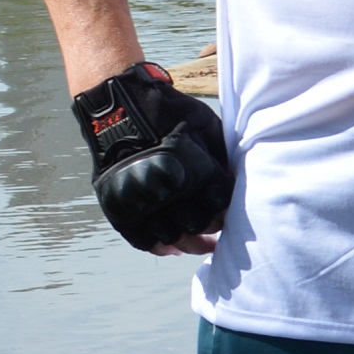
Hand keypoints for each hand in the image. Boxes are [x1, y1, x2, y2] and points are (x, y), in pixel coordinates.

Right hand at [70, 62, 231, 254]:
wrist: (116, 105)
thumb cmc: (167, 112)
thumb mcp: (205, 124)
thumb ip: (222, 155)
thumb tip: (237, 180)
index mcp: (189, 168)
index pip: (218, 204)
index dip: (225, 210)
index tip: (225, 210)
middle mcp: (163, 187)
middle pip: (197, 225)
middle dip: (210, 228)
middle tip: (216, 230)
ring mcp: (139, 199)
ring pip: (171, 237)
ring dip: (189, 243)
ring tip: (201, 244)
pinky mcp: (118, 206)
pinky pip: (141, 239)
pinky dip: (158, 247)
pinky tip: (172, 247)